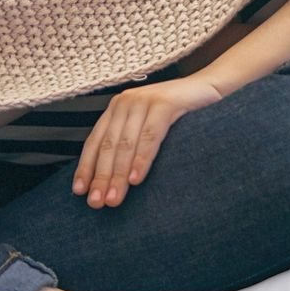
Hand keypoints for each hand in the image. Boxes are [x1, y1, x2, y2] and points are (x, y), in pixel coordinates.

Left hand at [72, 76, 221, 208]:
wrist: (209, 87)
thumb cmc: (179, 113)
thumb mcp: (147, 127)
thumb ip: (130, 143)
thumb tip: (111, 180)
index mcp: (117, 109)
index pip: (94, 141)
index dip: (86, 167)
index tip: (79, 192)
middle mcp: (126, 102)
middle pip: (108, 146)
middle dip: (101, 177)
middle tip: (97, 203)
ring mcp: (144, 100)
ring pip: (126, 144)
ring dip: (118, 174)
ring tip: (114, 199)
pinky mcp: (164, 103)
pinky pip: (150, 136)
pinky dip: (142, 160)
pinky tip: (137, 180)